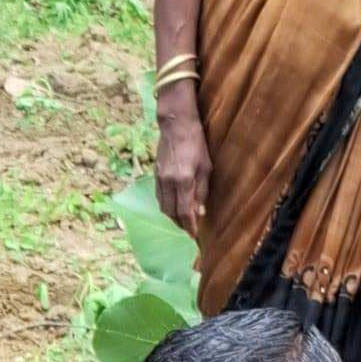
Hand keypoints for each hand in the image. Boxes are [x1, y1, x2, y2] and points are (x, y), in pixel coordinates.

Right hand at [154, 100, 212, 230]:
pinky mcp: (155, 175)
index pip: (185, 211)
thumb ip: (202, 191)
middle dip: (180, 224)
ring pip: (163, 206)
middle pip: (171, 213)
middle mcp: (168, 183)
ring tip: (182, 220)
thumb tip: (200, 212)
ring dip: (172, 216)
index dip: (189, 226)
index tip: (194, 236)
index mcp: (184, 180)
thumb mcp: (206, 167)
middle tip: (189, 230)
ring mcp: (159, 179)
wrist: (175, 126)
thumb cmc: (196, 144)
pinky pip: (159, 197)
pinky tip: (174, 206)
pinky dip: (166, 206)